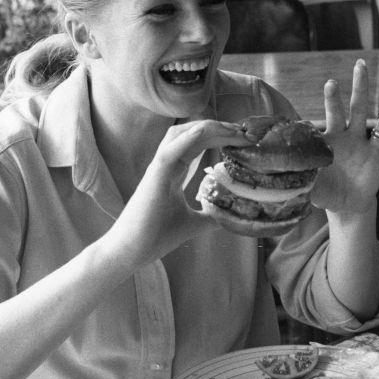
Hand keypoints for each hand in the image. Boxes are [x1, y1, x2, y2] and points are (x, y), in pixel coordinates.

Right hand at [107, 119, 246, 263]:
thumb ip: (209, 217)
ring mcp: (158, 169)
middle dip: (218, 128)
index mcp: (173, 172)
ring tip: (230, 129)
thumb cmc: (156, 236)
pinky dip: (186, 138)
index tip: (243, 140)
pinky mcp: (153, 176)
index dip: (220, 137)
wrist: (134, 251)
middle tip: (244, 131)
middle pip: (192, 134)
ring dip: (206, 128)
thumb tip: (229, 217)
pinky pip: (169, 151)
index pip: (198, 144)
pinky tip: (204, 131)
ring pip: (180, 134)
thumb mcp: (193, 224)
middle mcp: (166, 165)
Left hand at [310, 59, 378, 213]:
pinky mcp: (376, 149)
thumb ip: (302, 182)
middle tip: (330, 82)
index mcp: (323, 145)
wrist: (348, 205)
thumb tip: (285, 180)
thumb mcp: (311, 189)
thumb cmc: (326, 194)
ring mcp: (359, 141)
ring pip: (359, 110)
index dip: (308, 124)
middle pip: (338, 111)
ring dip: (360, 89)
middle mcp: (341, 138)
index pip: (315, 127)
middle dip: (334, 96)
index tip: (300, 117)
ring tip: (360, 66)